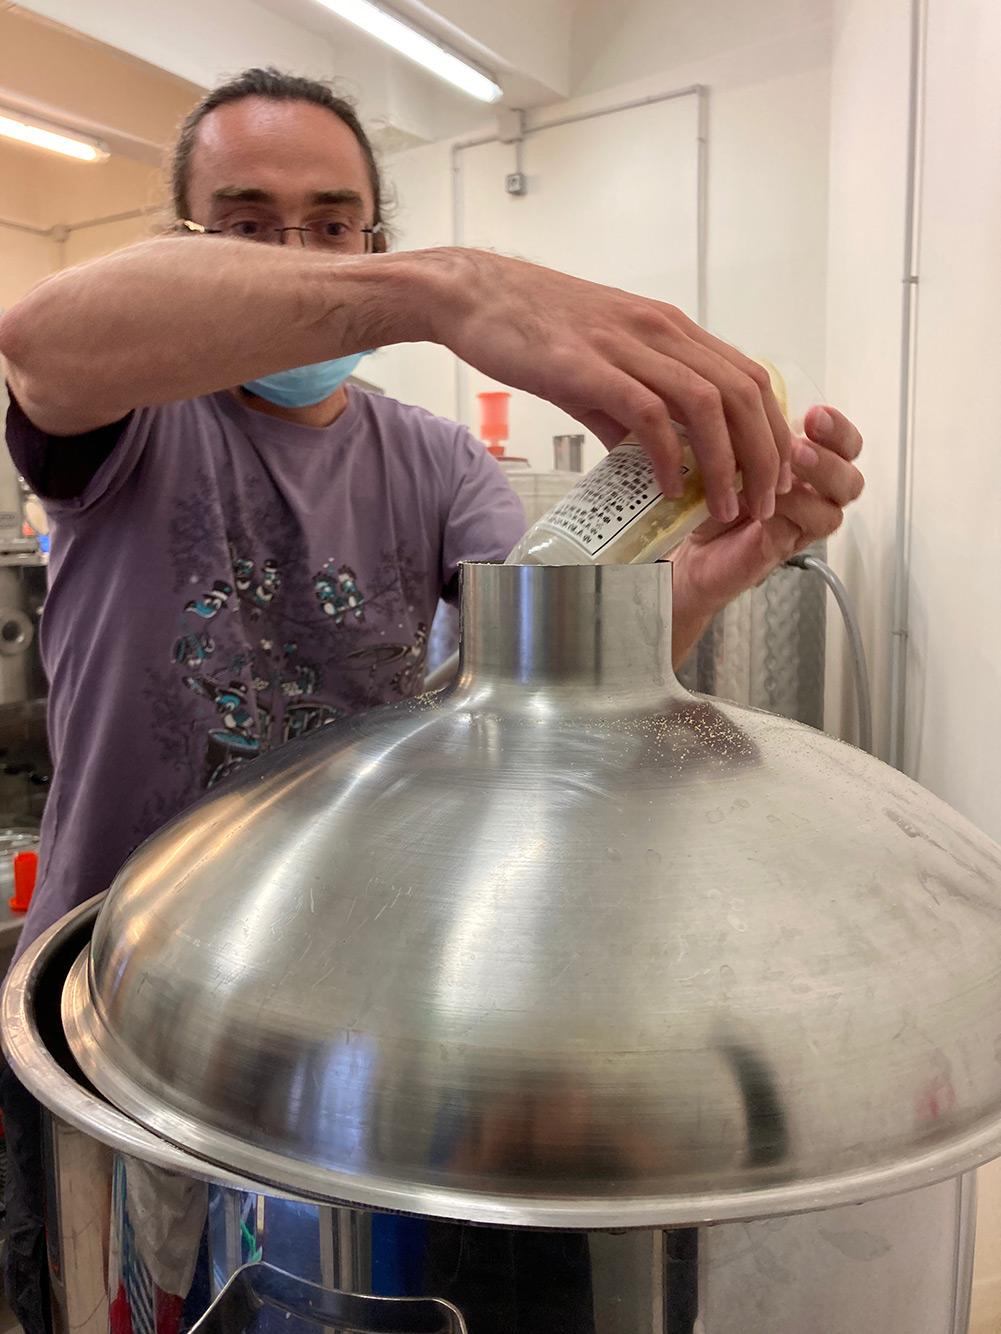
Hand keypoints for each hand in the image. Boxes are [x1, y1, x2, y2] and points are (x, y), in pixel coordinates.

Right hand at [425, 250, 791, 522]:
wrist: (474, 296)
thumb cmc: (530, 330)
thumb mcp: (596, 367)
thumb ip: (627, 412)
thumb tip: (648, 460)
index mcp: (668, 328)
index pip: (747, 376)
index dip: (771, 429)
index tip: (773, 476)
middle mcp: (659, 330)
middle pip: (742, 393)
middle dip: (764, 455)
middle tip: (764, 504)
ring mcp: (626, 346)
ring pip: (706, 404)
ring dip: (727, 463)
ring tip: (727, 508)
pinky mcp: (589, 366)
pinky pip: (648, 414)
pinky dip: (669, 456)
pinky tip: (671, 489)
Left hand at [669, 405, 863, 659]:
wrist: (682, 542)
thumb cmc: (710, 495)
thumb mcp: (729, 450)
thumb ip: (752, 428)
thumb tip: (752, 393)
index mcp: (806, 466)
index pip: (844, 444)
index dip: (838, 429)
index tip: (815, 413)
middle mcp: (812, 495)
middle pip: (851, 478)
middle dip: (833, 455)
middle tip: (802, 442)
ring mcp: (800, 524)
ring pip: (835, 506)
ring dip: (813, 481)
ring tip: (788, 464)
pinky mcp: (781, 547)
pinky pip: (803, 529)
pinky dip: (788, 509)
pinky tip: (764, 498)